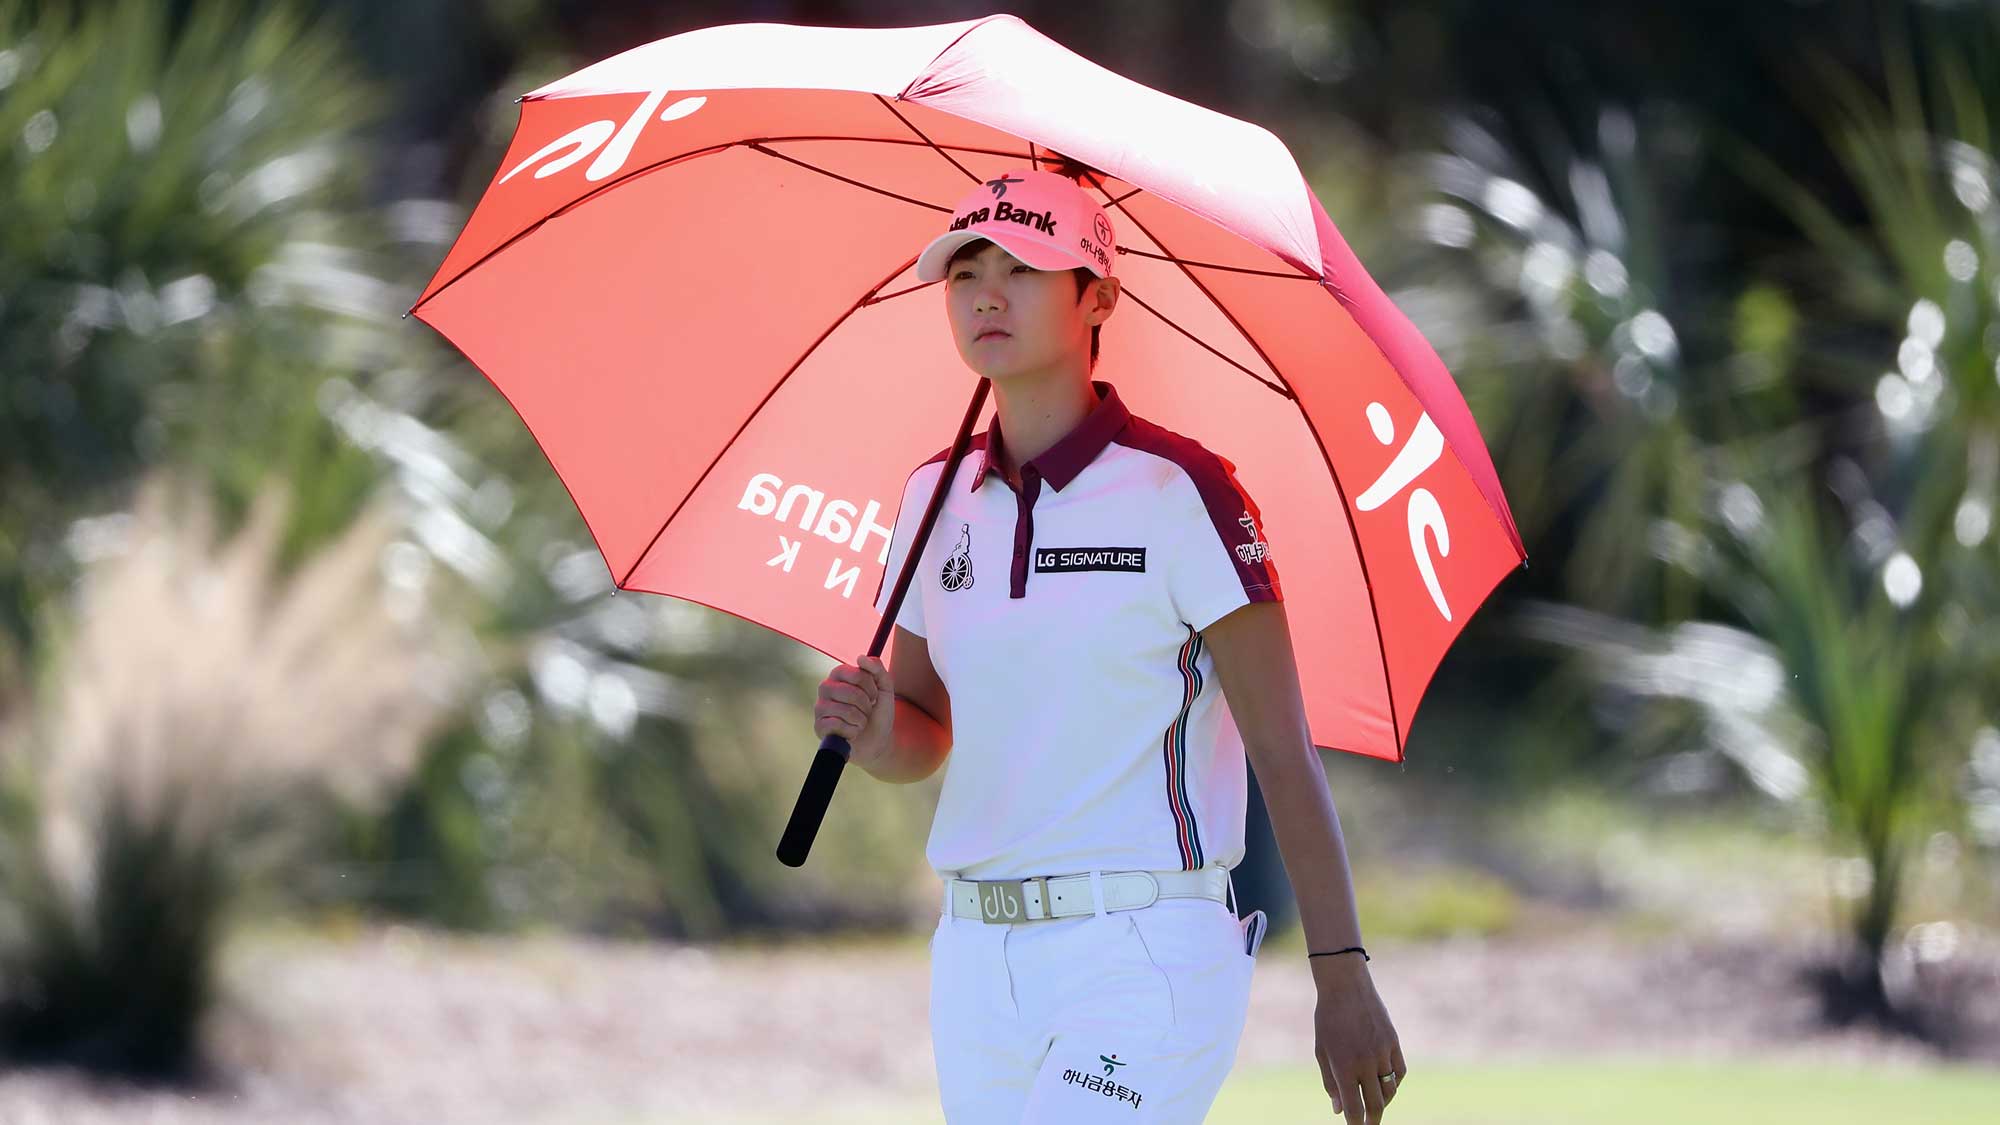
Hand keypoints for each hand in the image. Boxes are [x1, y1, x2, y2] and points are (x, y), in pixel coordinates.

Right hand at [813, 655, 892, 768]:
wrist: (876, 740)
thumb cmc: (878, 711)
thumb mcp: (885, 687)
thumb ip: (877, 669)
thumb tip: (860, 657)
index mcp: (839, 674)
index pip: (857, 674)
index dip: (871, 688)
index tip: (874, 696)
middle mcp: (826, 687)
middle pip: (851, 693)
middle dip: (866, 706)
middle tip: (866, 711)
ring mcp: (820, 707)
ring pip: (846, 711)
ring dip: (861, 720)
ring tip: (859, 722)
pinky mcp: (818, 726)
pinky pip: (837, 726)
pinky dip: (852, 731)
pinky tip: (850, 732)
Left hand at [1309, 953, 1404, 1123]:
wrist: (1345, 986)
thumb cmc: (1328, 1020)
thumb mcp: (1322, 1052)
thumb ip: (1330, 1083)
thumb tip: (1340, 1111)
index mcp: (1343, 1066)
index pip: (1354, 1108)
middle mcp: (1365, 1062)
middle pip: (1375, 1105)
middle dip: (1372, 1120)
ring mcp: (1383, 1052)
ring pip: (1390, 1090)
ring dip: (1382, 1101)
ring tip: (1374, 1103)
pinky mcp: (1394, 1043)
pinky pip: (1399, 1073)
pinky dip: (1394, 1082)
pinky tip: (1384, 1084)